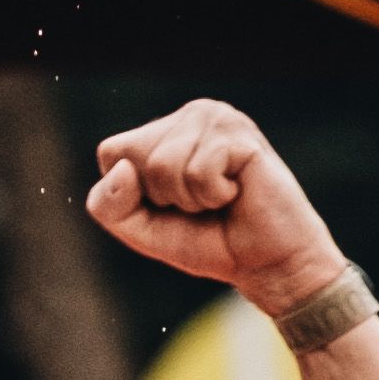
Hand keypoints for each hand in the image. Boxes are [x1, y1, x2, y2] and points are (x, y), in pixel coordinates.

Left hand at [86, 96, 337, 304]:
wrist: (269, 265)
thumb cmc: (209, 242)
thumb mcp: (141, 230)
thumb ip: (108, 205)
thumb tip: (123, 169)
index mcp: (166, 129)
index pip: (111, 153)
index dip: (135, 195)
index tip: (173, 206)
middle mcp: (191, 114)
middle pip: (134, 159)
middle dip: (163, 198)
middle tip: (203, 205)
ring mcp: (218, 118)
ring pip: (163, 165)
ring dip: (191, 199)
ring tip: (222, 199)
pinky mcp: (240, 134)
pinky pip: (197, 172)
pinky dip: (213, 196)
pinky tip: (238, 192)